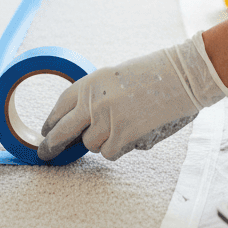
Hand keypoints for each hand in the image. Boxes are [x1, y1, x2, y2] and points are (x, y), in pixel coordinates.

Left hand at [37, 32, 227, 161]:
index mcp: (90, 82)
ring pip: (89, 144)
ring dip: (101, 141)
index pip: (61, 106)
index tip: (46, 131)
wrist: (181, 76)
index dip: (51, 121)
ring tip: (122, 125)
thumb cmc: (153, 73)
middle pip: (62, 131)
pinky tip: (131, 134)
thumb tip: (82, 122)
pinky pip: (108, 152)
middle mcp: (93, 101)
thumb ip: (97, 97)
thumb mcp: (116, 78)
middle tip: (47, 154)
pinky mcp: (122, 136)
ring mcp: (106, 120)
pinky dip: (117, 148)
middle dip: (53, 145)